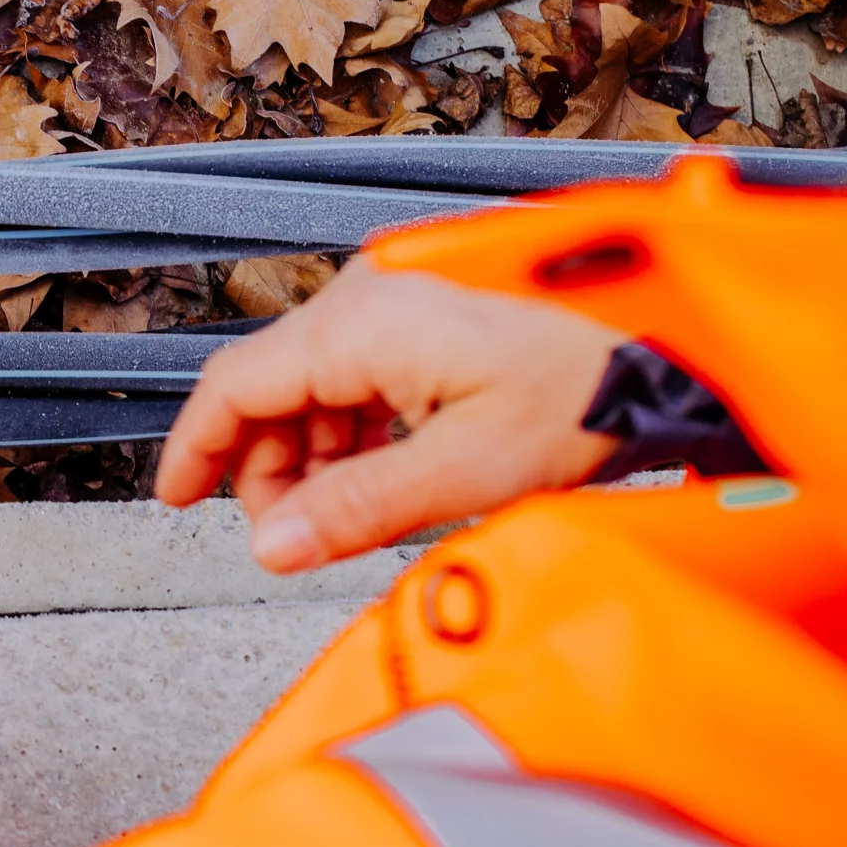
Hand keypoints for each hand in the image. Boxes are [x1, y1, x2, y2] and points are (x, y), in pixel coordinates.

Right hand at [154, 259, 626, 571]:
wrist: (671, 351)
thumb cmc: (586, 392)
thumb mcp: (463, 473)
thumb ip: (356, 510)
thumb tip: (271, 547)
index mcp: (361, 324)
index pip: (234, 385)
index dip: (194, 449)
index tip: (174, 500)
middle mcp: (367, 300)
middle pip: (269, 389)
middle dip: (263, 469)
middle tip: (287, 537)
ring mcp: (396, 304)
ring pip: (311, 388)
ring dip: (310, 457)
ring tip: (345, 517)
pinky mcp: (425, 318)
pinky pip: (355, 378)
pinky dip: (350, 435)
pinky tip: (382, 478)